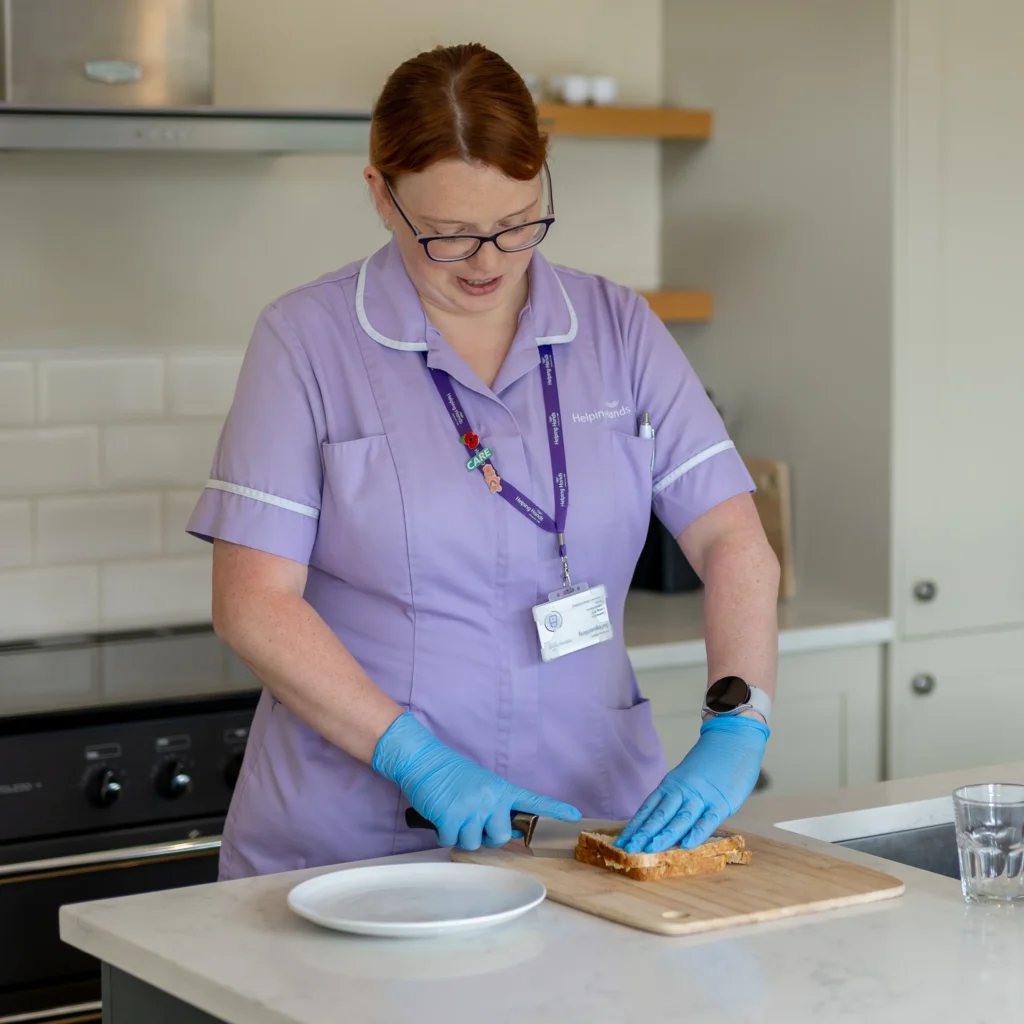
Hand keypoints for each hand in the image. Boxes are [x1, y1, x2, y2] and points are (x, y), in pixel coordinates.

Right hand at [373, 712, 580, 849]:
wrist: (423, 760)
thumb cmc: (451, 774)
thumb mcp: (481, 785)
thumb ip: (497, 805)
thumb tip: (511, 832)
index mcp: (501, 789)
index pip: (532, 801)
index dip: (554, 811)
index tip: (575, 817)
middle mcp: (490, 798)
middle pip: (501, 837)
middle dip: (485, 836)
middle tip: (471, 820)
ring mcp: (471, 807)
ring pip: (474, 843)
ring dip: (461, 835)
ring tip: (453, 814)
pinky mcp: (450, 817)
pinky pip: (451, 841)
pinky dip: (443, 834)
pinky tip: (440, 816)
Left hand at [616, 716, 768, 853]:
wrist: (733, 739)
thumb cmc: (709, 764)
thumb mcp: (686, 778)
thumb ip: (675, 798)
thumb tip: (660, 824)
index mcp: (671, 784)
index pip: (648, 809)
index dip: (635, 826)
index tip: (621, 842)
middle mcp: (682, 790)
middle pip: (659, 815)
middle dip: (643, 834)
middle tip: (628, 850)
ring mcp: (701, 796)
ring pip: (680, 818)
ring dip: (664, 835)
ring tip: (649, 849)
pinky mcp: (721, 801)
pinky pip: (708, 820)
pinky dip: (697, 832)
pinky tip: (686, 845)